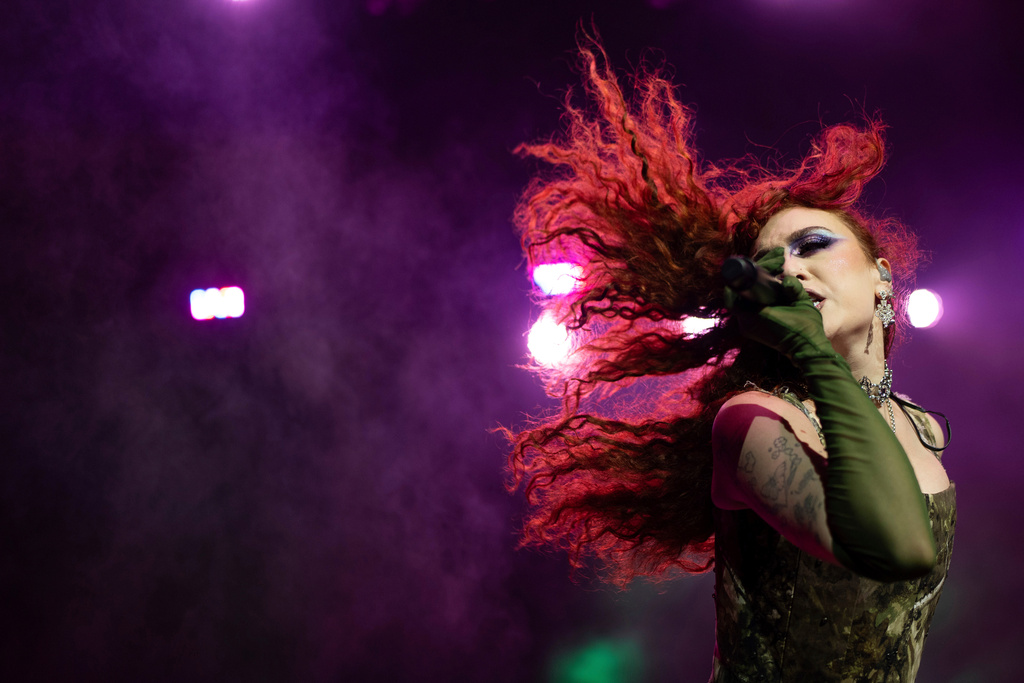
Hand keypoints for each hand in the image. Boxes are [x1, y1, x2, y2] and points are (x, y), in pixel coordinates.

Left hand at [724, 247, 834, 361]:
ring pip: (741, 299)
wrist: (807, 350)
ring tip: (773, 271)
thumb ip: (794, 290)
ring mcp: (746, 326)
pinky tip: (769, 285)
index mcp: (755, 315)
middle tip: (772, 265)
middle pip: (738, 292)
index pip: (735, 291)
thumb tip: (785, 279)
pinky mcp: (750, 328)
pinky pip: (746, 307)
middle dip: (752, 276)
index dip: (742, 276)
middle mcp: (745, 322)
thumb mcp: (803, 305)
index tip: (755, 265)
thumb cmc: (806, 328)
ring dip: (753, 285)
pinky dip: (754, 295)